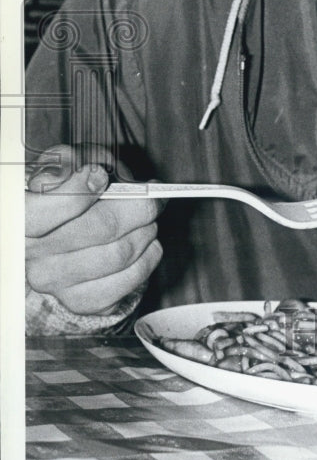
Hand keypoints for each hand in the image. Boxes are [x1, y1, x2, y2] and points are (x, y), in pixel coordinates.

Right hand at [25, 145, 163, 315]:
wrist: (67, 230)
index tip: (101, 177)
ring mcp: (54, 280)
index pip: (39, 214)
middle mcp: (31, 254)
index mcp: (20, 218)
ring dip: (146, 233)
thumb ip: (76, 159)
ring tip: (151, 220)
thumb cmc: (69, 190)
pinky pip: (125, 283)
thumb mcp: (67, 164)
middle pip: (96, 230)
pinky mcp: (79, 300)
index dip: (75, 194)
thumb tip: (92, 171)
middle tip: (152, 198)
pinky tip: (149, 246)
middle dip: (137, 208)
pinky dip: (148, 260)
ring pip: (117, 255)